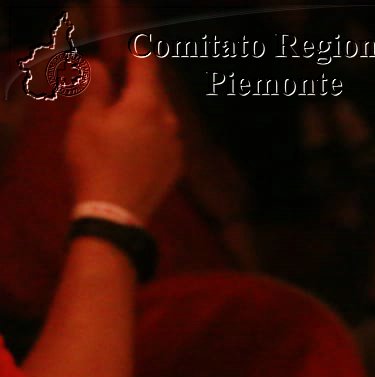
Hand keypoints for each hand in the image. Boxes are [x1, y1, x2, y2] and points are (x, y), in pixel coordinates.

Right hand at [65, 55, 182, 222]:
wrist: (116, 212)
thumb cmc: (96, 161)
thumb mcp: (86, 120)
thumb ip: (97, 87)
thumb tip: (99, 65)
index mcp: (146, 102)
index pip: (147, 63)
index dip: (134, 55)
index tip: (123, 55)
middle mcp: (169, 120)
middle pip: (156, 90)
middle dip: (137, 86)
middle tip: (115, 91)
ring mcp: (177, 145)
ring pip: (162, 116)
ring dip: (145, 112)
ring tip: (122, 123)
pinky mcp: (177, 166)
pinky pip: (165, 139)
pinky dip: (152, 135)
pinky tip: (135, 147)